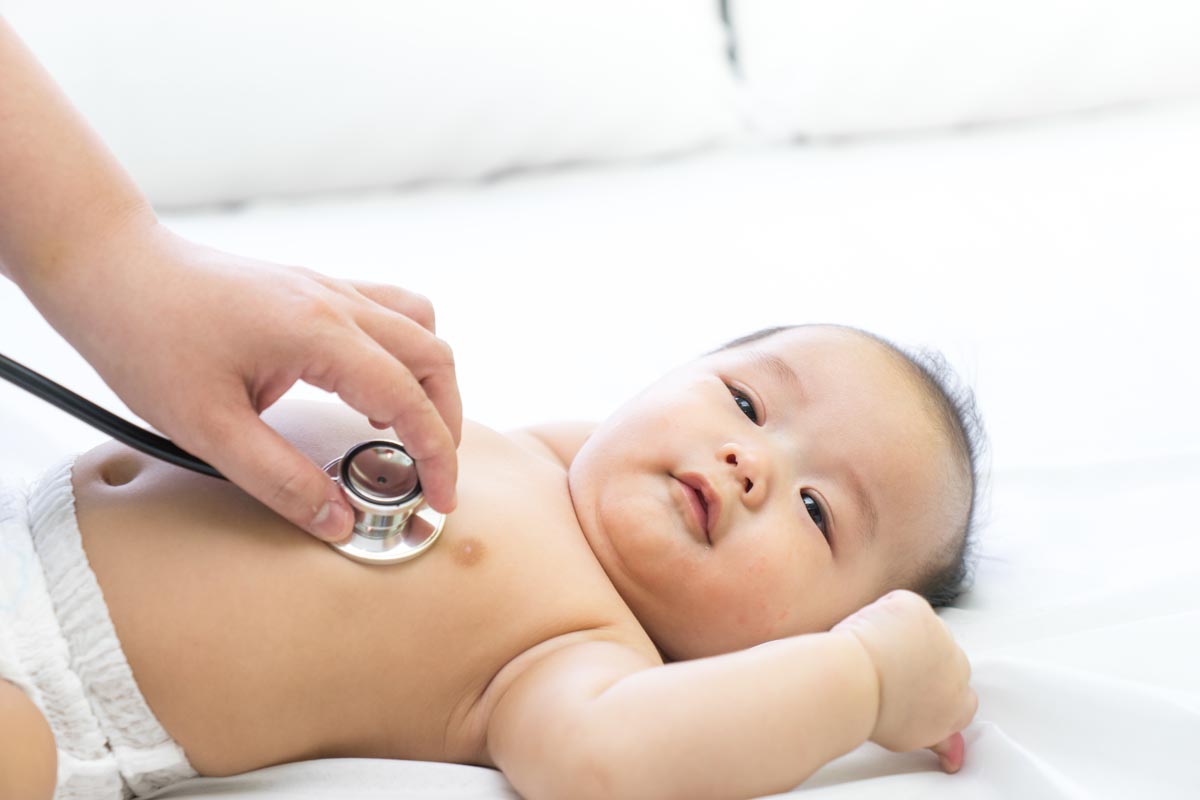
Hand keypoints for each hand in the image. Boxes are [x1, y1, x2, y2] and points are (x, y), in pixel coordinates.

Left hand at [37, 217, 461, 540]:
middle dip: (445, 420)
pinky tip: (371, 388)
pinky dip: (403, 352)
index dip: (435, 454)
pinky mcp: (314, 287)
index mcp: (316, 332)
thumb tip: (337, 520)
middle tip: (430, 472)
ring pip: (420, 327)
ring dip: (430, 380)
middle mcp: (334, 302)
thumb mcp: (206, 428)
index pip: (408, 397)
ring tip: (405, 430)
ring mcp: (328, 288)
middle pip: (432, 357)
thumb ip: (279, 479)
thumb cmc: (147, 338)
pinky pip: (389, 310)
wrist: (112, 271)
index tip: (440, 497)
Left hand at [832, 590, 976, 772]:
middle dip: (919, 658)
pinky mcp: (918, 608)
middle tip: (886, 668)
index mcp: (960, 705)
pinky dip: (884, 612)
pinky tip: (867, 630)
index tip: (910, 687)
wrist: (855, 685)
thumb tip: (954, 756)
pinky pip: (900, 605)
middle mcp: (959, 668)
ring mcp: (940, 634)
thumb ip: (939, 738)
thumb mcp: (913, 737)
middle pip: (944, 656)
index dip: (932, 686)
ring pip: (923, 628)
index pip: (960, 694)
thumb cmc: (875, 714)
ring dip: (900, 633)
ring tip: (871, 653)